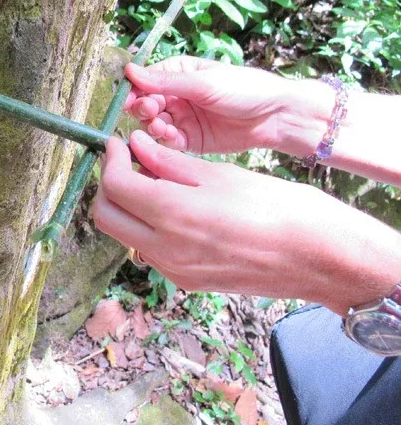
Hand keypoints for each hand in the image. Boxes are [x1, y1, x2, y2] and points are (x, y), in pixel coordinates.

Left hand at [92, 132, 400, 314]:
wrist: (318, 257)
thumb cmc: (277, 207)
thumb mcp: (220, 174)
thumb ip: (169, 162)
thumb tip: (136, 145)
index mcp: (173, 214)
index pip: (115, 186)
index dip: (110, 160)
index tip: (118, 143)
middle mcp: (165, 248)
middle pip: (106, 216)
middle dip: (107, 186)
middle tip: (126, 162)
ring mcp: (174, 270)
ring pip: (125, 235)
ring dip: (127, 207)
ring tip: (153, 181)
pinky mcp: (187, 281)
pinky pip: (150, 251)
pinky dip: (148, 226)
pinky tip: (173, 207)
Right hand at [123, 56, 292, 153]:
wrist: (277, 116)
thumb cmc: (245, 89)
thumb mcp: (203, 82)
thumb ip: (166, 82)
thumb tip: (130, 71)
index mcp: (179, 73)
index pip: (145, 80)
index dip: (134, 90)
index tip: (128, 99)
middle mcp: (177, 96)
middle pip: (146, 103)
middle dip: (143, 108)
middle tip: (151, 111)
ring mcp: (183, 118)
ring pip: (154, 124)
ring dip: (152, 125)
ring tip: (161, 126)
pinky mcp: (190, 140)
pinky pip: (168, 142)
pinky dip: (164, 140)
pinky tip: (169, 137)